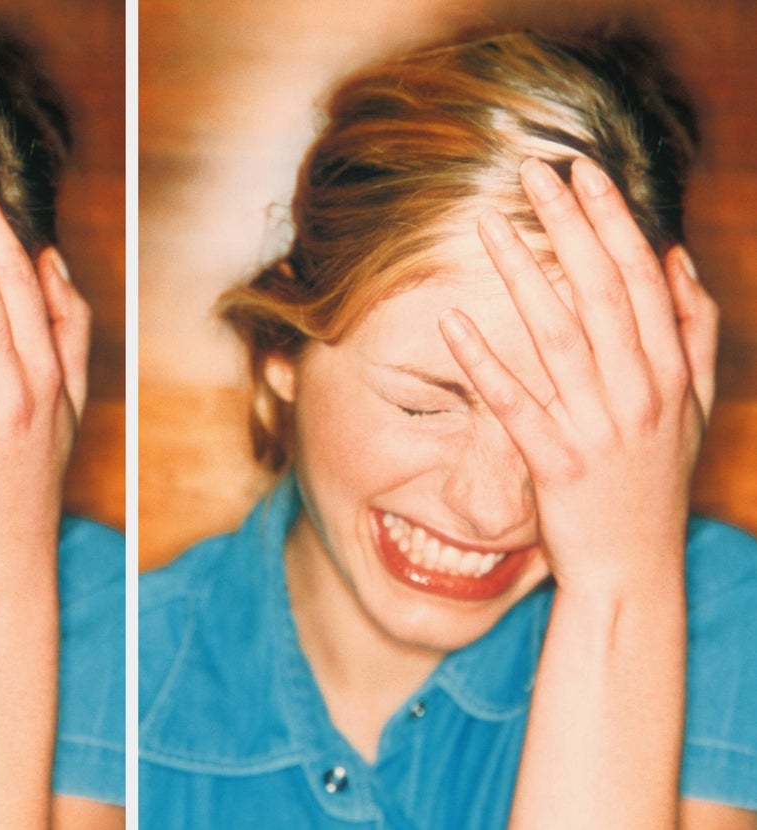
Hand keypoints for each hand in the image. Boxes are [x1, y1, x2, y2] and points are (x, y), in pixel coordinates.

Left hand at [438, 155, 718, 593]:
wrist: (634, 569)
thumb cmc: (653, 482)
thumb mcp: (692, 406)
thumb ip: (691, 330)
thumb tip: (676, 257)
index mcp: (670, 371)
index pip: (639, 278)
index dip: (612, 220)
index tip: (582, 171)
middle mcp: (639, 392)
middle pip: (600, 293)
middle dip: (569, 226)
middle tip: (533, 172)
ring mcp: (598, 428)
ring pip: (557, 337)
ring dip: (522, 276)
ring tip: (487, 226)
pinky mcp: (557, 465)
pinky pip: (515, 405)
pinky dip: (485, 362)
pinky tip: (452, 321)